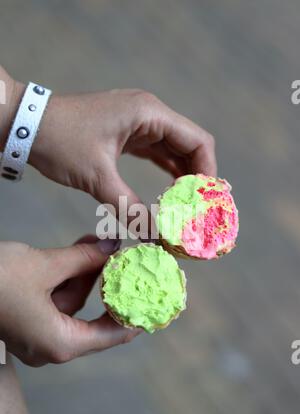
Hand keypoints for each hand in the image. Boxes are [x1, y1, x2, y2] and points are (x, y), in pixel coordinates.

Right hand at [0, 236, 139, 366]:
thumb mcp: (44, 266)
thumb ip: (83, 258)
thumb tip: (113, 247)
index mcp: (59, 344)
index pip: (111, 335)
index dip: (135, 317)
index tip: (156, 301)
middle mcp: (49, 346)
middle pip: (91, 317)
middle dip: (109, 285)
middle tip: (129, 264)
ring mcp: (36, 334)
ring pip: (72, 304)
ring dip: (86, 274)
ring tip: (101, 245)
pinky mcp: (26, 320)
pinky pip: (55, 301)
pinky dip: (67, 278)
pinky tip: (80, 252)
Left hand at [27, 86, 216, 217]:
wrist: (27, 125)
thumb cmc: (60, 142)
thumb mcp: (97, 178)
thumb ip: (129, 208)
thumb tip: (156, 237)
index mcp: (149, 113)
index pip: (197, 141)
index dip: (209, 173)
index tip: (207, 204)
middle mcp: (150, 114)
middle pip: (190, 146)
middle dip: (198, 179)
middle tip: (200, 211)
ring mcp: (139, 122)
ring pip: (175, 151)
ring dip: (183, 178)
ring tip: (188, 208)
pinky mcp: (129, 133)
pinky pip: (157, 153)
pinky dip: (166, 173)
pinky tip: (170, 196)